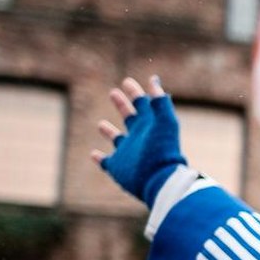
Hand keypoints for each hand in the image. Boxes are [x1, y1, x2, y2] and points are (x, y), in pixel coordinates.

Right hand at [92, 75, 186, 203]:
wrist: (160, 179)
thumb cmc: (163, 150)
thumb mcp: (165, 121)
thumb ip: (160, 101)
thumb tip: (154, 80)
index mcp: (150, 126)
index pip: (142, 104)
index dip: (135, 92)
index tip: (127, 81)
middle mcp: (138, 138)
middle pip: (130, 118)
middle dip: (122, 105)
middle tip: (114, 92)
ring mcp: (127, 154)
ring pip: (117, 140)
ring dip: (109, 132)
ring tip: (101, 124)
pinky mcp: (118, 168)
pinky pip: (106, 163)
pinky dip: (99, 159)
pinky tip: (94, 154)